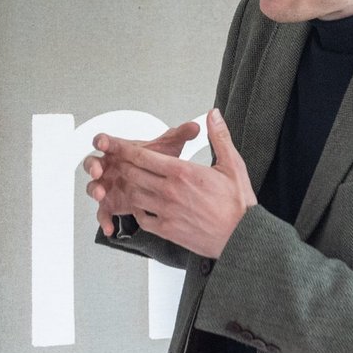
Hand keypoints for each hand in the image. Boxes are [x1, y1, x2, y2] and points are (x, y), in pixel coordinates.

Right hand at [84, 121, 198, 235]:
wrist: (159, 184)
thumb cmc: (157, 164)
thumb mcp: (169, 148)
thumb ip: (180, 136)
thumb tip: (193, 127)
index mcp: (120, 151)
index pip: (106, 142)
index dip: (103, 142)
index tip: (103, 143)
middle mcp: (110, 167)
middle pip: (93, 164)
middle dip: (94, 166)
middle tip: (98, 170)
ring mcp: (108, 186)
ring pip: (94, 187)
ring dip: (95, 190)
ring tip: (100, 193)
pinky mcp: (110, 203)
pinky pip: (103, 213)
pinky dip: (105, 220)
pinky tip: (110, 226)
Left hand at [85, 108, 256, 257]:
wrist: (243, 238)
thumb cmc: (239, 205)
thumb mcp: (232, 164)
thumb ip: (219, 137)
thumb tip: (213, 115)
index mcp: (183, 172)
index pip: (143, 156)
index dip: (122, 148)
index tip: (110, 143)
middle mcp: (171, 191)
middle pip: (133, 174)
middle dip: (121, 166)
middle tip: (114, 161)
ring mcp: (166, 212)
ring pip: (134, 195)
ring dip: (127, 188)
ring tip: (126, 182)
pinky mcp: (167, 230)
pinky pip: (141, 219)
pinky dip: (137, 211)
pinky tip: (141, 205)